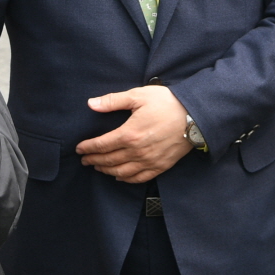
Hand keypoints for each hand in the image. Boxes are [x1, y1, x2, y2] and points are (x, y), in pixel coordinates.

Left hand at [78, 85, 194, 182]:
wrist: (195, 116)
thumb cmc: (167, 103)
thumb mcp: (139, 96)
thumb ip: (113, 101)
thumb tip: (91, 104)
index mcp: (129, 134)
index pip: (101, 145)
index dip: (88, 148)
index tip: (79, 148)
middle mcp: (137, 151)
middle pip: (108, 160)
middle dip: (93, 160)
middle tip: (84, 160)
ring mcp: (149, 161)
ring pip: (121, 171)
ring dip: (106, 170)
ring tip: (98, 167)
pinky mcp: (160, 166)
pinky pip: (139, 178)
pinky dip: (126, 179)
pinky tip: (119, 176)